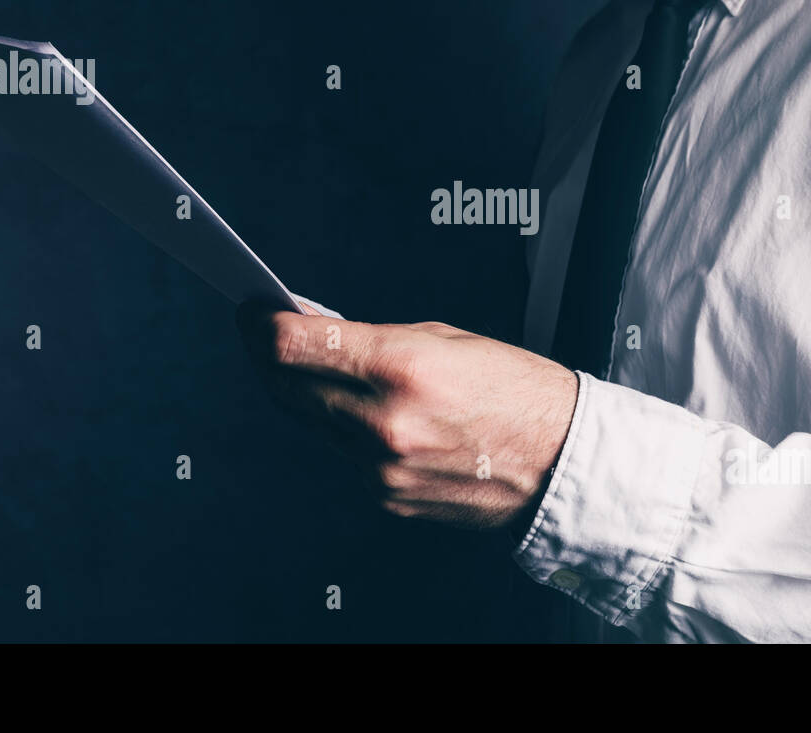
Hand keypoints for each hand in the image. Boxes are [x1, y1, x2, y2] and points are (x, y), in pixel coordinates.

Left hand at [236, 304, 578, 529]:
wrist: (559, 460)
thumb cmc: (512, 388)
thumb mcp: (443, 339)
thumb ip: (371, 339)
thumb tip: (312, 333)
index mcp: (401, 367)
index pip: (292, 347)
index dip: (259, 325)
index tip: (251, 312)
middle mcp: (383, 421)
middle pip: (286, 389)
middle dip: (270, 360)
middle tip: (265, 337)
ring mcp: (381, 467)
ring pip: (313, 424)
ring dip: (310, 397)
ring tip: (323, 372)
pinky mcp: (386, 497)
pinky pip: (345, 457)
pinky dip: (347, 433)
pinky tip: (371, 416)